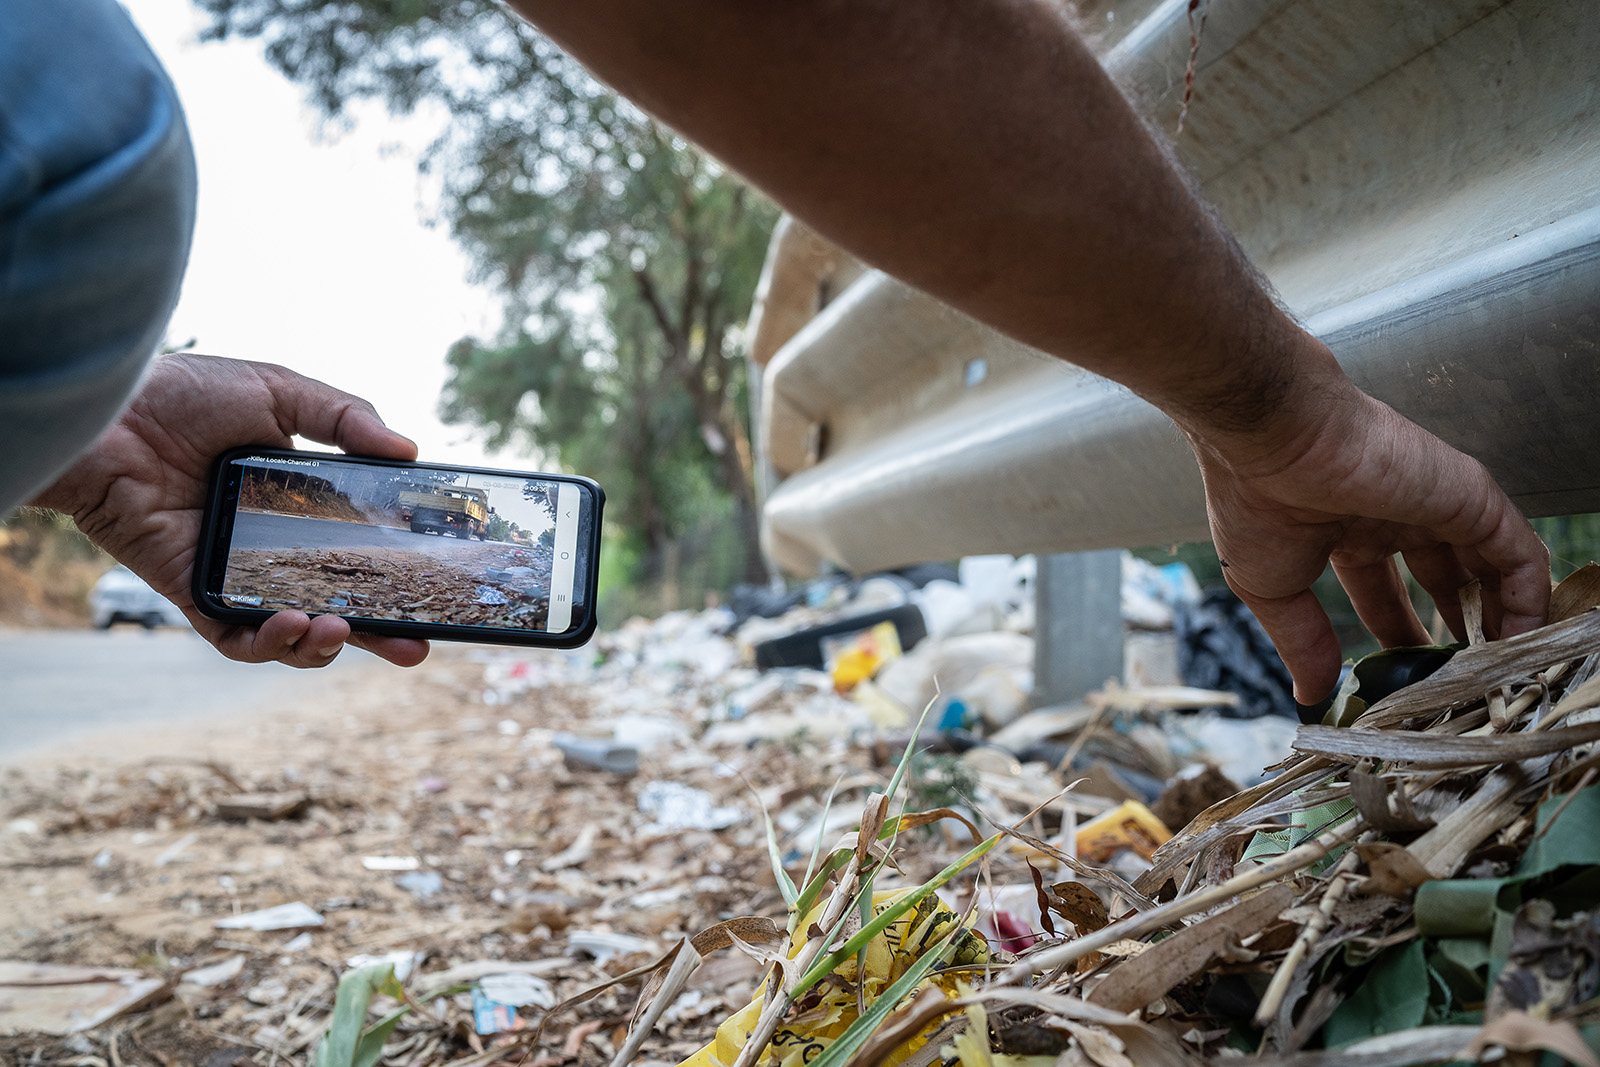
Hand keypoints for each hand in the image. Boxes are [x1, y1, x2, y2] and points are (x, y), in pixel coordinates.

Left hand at [34, 353, 430, 668]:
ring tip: (341, 631)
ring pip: (290, 634)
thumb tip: (409, 449)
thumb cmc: (183, 396)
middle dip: (380, 636)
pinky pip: (235, 638)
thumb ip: (344, 417)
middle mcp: (273, 547)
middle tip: (417, 648)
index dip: (395, 574)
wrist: (109, 416)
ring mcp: (236, 575)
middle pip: (337, 604)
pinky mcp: (197, 593)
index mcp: (300, 505)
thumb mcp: (278, 391)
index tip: (433, 587)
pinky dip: (268, 644)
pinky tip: (292, 623)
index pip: (359, 550)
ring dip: (322, 645)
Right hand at [1183, 345, 1549, 702]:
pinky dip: (1529, 597)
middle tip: (1465, 678)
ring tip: (1505, 668)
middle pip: (1443, 579)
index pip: (1384, 591)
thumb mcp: (1271, 588)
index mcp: (1344, 529)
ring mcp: (1435, 503)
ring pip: (1487, 566)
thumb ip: (1300, 642)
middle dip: (1455, 628)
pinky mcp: (1469, 497)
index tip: (1407, 679)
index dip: (1398, 636)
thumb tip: (1310, 696)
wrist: (1272, 436)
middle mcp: (1394, 513)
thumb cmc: (1254, 496)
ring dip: (1501, 617)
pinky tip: (1523, 637)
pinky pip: (1517, 553)